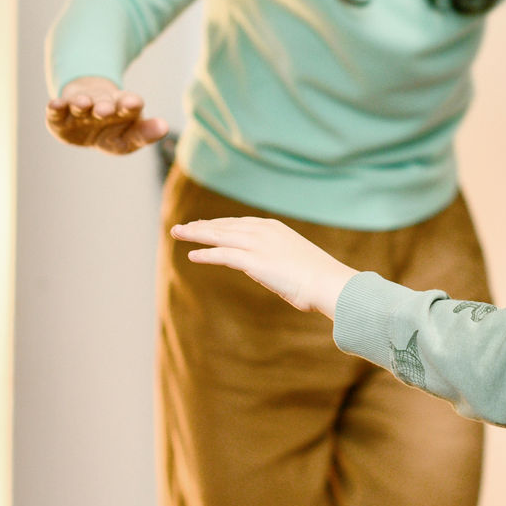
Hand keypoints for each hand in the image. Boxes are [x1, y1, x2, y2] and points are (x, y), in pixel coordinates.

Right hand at [46, 76, 167, 154]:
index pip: (129, 104)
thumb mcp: (130, 136)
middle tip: (106, 110)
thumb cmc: (114, 130)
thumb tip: (165, 127)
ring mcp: (80, 108)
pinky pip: (57, 109)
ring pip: (81, 103)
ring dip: (81, 103)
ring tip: (82, 104)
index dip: (131, 103)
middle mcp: (101, 104)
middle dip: (105, 106)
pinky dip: (55, 107)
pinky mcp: (60, 115)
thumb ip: (145, 133)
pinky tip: (54, 104)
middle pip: (104, 103)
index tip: (135, 103)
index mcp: (122, 108)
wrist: (85, 119)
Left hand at [170, 216, 356, 316]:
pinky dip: (206, 255)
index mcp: (274, 228)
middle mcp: (263, 231)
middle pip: (224, 226)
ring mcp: (258, 244)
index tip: (203, 225)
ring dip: (196, 235)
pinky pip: (223, 255)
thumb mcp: (296, 261)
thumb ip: (279, 260)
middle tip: (181, 228)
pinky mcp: (253, 261)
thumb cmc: (317, 278)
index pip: (238, 223)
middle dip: (201, 226)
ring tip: (178, 234)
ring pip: (219, 236)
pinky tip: (193, 256)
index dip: (218, 224)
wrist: (327, 282)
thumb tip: (274, 270)